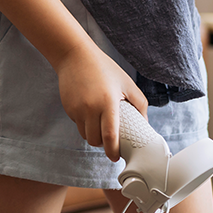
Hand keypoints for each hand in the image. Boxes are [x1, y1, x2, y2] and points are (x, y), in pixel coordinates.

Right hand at [54, 44, 148, 161]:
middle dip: (102, 145)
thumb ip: (140, 104)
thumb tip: (144, 123)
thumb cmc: (104, 68)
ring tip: (100, 127)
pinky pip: (77, 124)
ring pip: (85, 134)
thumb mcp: (127, 83)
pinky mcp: (68, 107)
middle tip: (109, 141)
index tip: (116, 157)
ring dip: (93, 136)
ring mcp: (77, 109)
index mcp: (108, 102)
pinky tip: (90, 113)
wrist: (75, 55)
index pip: (110, 136)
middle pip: (95, 140)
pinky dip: (85, 124)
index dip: (113, 151)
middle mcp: (90, 108)